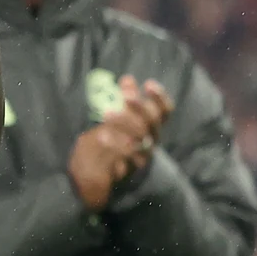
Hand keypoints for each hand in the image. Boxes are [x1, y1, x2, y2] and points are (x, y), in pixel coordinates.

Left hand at [68, 76, 173, 209]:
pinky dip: (116, 144)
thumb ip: (123, 99)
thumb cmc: (105, 141)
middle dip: (139, 107)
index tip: (148, 84)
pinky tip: (102, 136)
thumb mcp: (113, 117)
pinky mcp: (128, 170)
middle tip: (123, 95)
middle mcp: (150, 140)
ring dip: (126, 123)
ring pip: (142, 137)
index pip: (164, 111)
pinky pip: (127, 157)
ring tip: (107, 112)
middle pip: (152, 122)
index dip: (159, 98)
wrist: (92, 176)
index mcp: (150, 126)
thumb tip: (129, 79)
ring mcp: (142, 156)